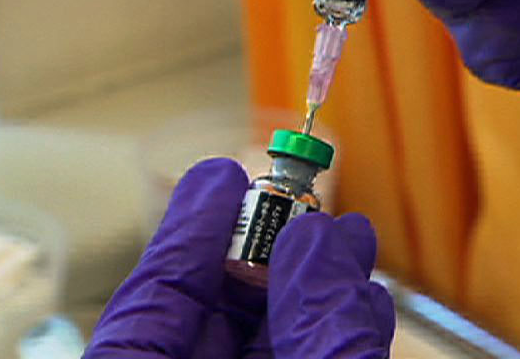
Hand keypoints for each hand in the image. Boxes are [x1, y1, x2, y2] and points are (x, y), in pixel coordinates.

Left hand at [83, 159, 394, 357]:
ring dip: (318, 290)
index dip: (191, 230)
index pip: (154, 298)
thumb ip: (315, 325)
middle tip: (306, 207)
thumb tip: (319, 239)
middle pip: (216, 315)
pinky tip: (365, 305)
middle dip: (271, 254)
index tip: (220, 176)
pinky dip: (336, 336)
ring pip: (272, 342)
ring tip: (351, 240)